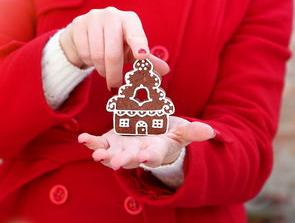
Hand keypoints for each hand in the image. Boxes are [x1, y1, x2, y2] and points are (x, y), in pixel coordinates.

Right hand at [59, 7, 169, 88]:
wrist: (86, 34)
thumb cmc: (114, 43)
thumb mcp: (131, 51)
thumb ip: (147, 60)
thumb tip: (165, 70)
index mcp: (130, 20)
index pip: (135, 34)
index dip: (139, 45)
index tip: (142, 55)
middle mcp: (112, 15)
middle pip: (113, 53)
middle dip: (114, 73)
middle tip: (114, 84)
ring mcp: (94, 18)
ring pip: (97, 55)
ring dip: (101, 69)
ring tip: (104, 70)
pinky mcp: (79, 24)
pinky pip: (84, 52)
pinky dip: (89, 63)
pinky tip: (93, 60)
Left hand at [78, 116, 214, 169]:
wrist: (151, 135)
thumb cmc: (167, 135)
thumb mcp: (181, 132)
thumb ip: (192, 132)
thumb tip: (211, 132)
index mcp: (155, 151)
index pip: (154, 156)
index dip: (150, 157)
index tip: (146, 157)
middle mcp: (137, 154)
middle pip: (130, 159)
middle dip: (124, 160)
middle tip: (117, 162)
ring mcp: (122, 149)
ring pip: (111, 155)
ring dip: (104, 156)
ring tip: (97, 155)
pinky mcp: (110, 141)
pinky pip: (99, 144)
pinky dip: (91, 142)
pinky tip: (83, 139)